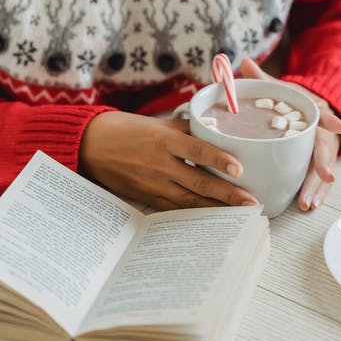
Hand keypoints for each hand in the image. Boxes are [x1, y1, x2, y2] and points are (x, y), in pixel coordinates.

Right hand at [79, 111, 258, 210]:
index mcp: (163, 139)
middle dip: (227, 194)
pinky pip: (174, 208)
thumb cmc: (125, 128)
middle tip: (251, 202)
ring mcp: (152, 183)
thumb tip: (213, 130)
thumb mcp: (157, 122)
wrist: (89, 144)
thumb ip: (185, 128)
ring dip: (215, 208)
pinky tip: (211, 218)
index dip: (218, 159)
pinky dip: (194, 214)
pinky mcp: (146, 196)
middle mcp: (159, 163)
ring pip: (189, 199)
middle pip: (198, 181)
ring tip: (238, 214)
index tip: (239, 168)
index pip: (196, 149)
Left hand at [238, 58, 340, 210]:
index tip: (339, 126)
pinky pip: (320, 180)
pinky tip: (309, 205)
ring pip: (324, 170)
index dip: (331, 120)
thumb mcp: (283, 89)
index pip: (324, 114)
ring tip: (307, 203)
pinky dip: (317, 192)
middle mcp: (323, 133)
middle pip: (326, 149)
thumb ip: (264, 79)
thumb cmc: (295, 102)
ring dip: (317, 187)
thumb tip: (244, 63)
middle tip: (323, 179)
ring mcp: (325, 151)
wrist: (316, 111)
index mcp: (315, 111)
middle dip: (323, 166)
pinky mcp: (322, 165)